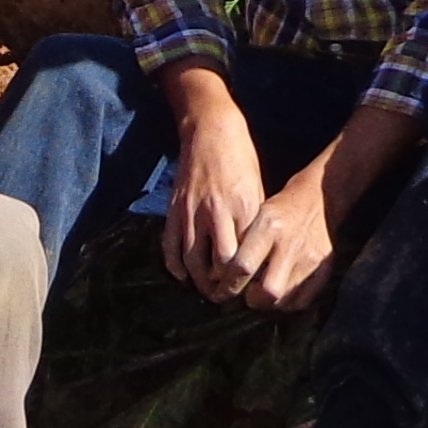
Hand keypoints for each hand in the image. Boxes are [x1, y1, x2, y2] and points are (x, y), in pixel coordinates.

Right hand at [164, 106, 265, 302]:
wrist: (210, 130)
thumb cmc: (241, 158)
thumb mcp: (257, 188)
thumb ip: (253, 221)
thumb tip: (255, 252)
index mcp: (243, 208)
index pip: (244, 257)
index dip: (246, 279)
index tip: (249, 290)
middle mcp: (216, 213)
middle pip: (219, 265)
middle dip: (224, 287)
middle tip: (227, 297)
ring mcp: (191, 212)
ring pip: (192, 261)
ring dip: (199, 281)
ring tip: (207, 291)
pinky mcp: (174, 208)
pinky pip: (171, 245)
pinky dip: (174, 265)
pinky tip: (182, 275)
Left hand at [224, 163, 345, 313]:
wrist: (321, 197)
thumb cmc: (281, 209)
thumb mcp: (257, 215)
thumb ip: (241, 246)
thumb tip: (221, 279)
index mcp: (268, 226)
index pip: (242, 267)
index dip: (228, 285)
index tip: (223, 292)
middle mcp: (290, 244)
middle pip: (267, 292)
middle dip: (252, 300)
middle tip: (248, 296)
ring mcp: (310, 258)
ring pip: (284, 300)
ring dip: (269, 303)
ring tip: (264, 293)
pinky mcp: (326, 268)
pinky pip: (302, 301)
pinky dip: (288, 302)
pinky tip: (282, 291)